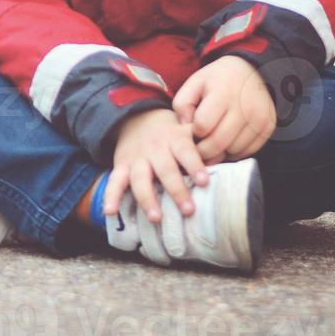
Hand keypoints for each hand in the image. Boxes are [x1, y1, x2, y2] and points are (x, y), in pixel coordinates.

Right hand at [101, 108, 208, 225]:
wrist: (136, 117)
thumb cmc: (170, 131)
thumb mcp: (187, 129)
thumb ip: (203, 142)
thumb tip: (224, 156)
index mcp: (175, 139)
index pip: (186, 152)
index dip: (194, 166)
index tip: (204, 182)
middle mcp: (155, 149)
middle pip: (165, 170)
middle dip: (176, 190)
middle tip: (188, 210)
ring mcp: (136, 159)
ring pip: (140, 179)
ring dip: (147, 199)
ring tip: (156, 218)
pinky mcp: (121, 166)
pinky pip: (114, 181)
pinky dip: (110, 196)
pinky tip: (110, 212)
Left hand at [173, 55, 276, 163]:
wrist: (253, 71)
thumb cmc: (219, 79)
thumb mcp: (195, 82)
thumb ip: (182, 103)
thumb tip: (186, 126)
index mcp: (223, 93)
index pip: (203, 125)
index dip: (193, 132)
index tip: (193, 129)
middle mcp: (244, 107)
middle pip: (218, 143)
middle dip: (203, 150)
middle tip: (198, 147)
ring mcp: (259, 118)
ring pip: (233, 150)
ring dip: (220, 152)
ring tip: (213, 141)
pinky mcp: (268, 127)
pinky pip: (249, 151)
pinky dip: (236, 152)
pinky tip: (228, 141)